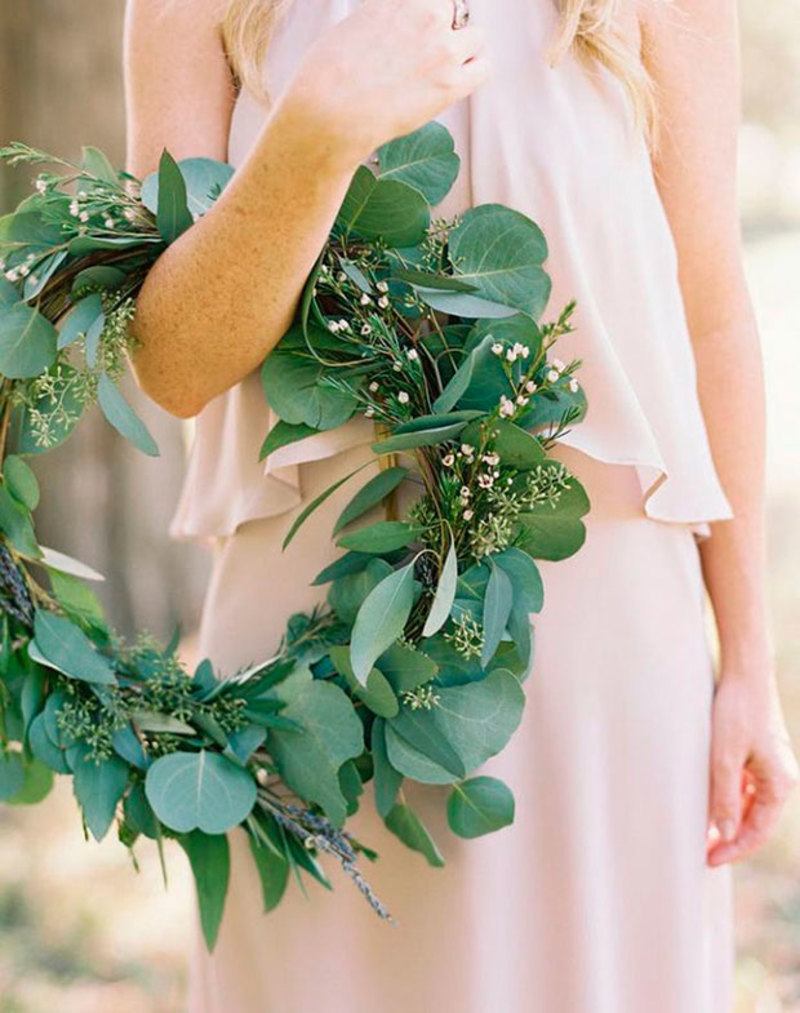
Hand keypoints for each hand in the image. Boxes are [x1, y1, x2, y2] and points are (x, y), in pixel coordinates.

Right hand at [280, 0, 488, 166]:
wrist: (330, 112)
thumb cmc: (327, 76)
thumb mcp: (352, 27)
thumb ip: (381, 20)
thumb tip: (389, 30)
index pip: (432, 0)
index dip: (426, 14)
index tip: (419, 30)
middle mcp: (426, 12)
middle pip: (454, 10)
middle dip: (443, 30)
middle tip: (424, 54)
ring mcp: (443, 48)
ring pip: (475, 37)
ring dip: (463, 50)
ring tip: (441, 70)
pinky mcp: (451, 83)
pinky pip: (484, 68)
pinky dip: (473, 73)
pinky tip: (456, 83)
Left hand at [707, 668, 798, 865]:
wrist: (745, 672)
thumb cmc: (735, 711)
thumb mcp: (724, 757)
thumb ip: (724, 797)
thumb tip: (725, 835)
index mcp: (780, 784)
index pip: (757, 831)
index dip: (733, 849)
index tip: (708, 860)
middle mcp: (781, 777)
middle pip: (757, 821)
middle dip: (731, 838)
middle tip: (703, 852)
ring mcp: (772, 766)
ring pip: (752, 805)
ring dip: (730, 820)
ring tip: (705, 833)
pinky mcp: (760, 754)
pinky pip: (748, 787)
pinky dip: (731, 799)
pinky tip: (712, 804)